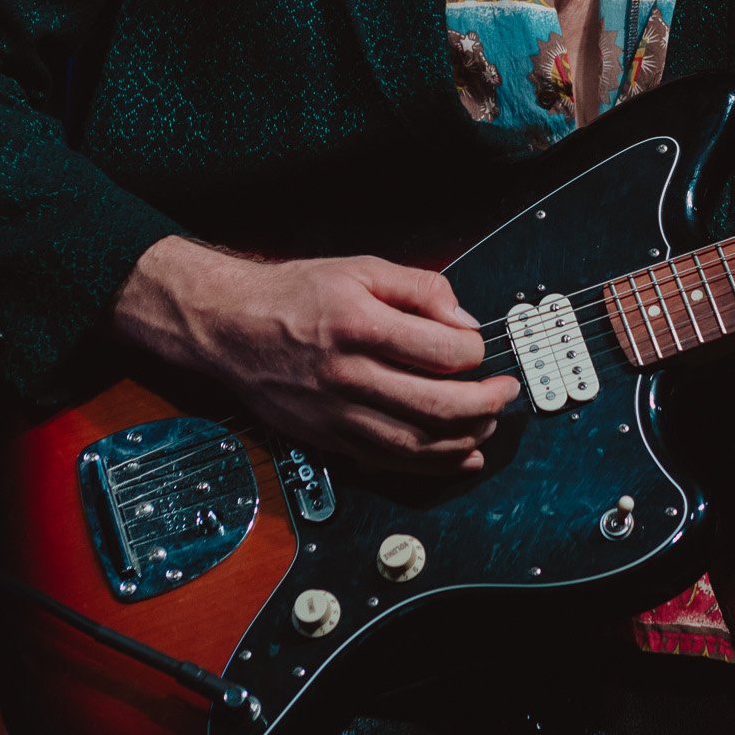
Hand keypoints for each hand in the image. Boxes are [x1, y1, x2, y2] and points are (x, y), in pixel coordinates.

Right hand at [114, 239, 518, 475]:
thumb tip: (464, 319)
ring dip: (465, 438)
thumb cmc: (294, 294)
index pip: (442, 351)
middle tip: (505, 392)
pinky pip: (390, 462)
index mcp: (360, 325)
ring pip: (417, 443)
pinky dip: (433, 466)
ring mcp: (338, 412)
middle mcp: (349, 374)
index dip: (475, 351)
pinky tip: (461, 457)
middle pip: (437, 405)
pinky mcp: (329, 437)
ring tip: (488, 423)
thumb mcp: (359, 268)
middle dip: (485, 403)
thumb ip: (419, 287)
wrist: (228, 327)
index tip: (480, 347)